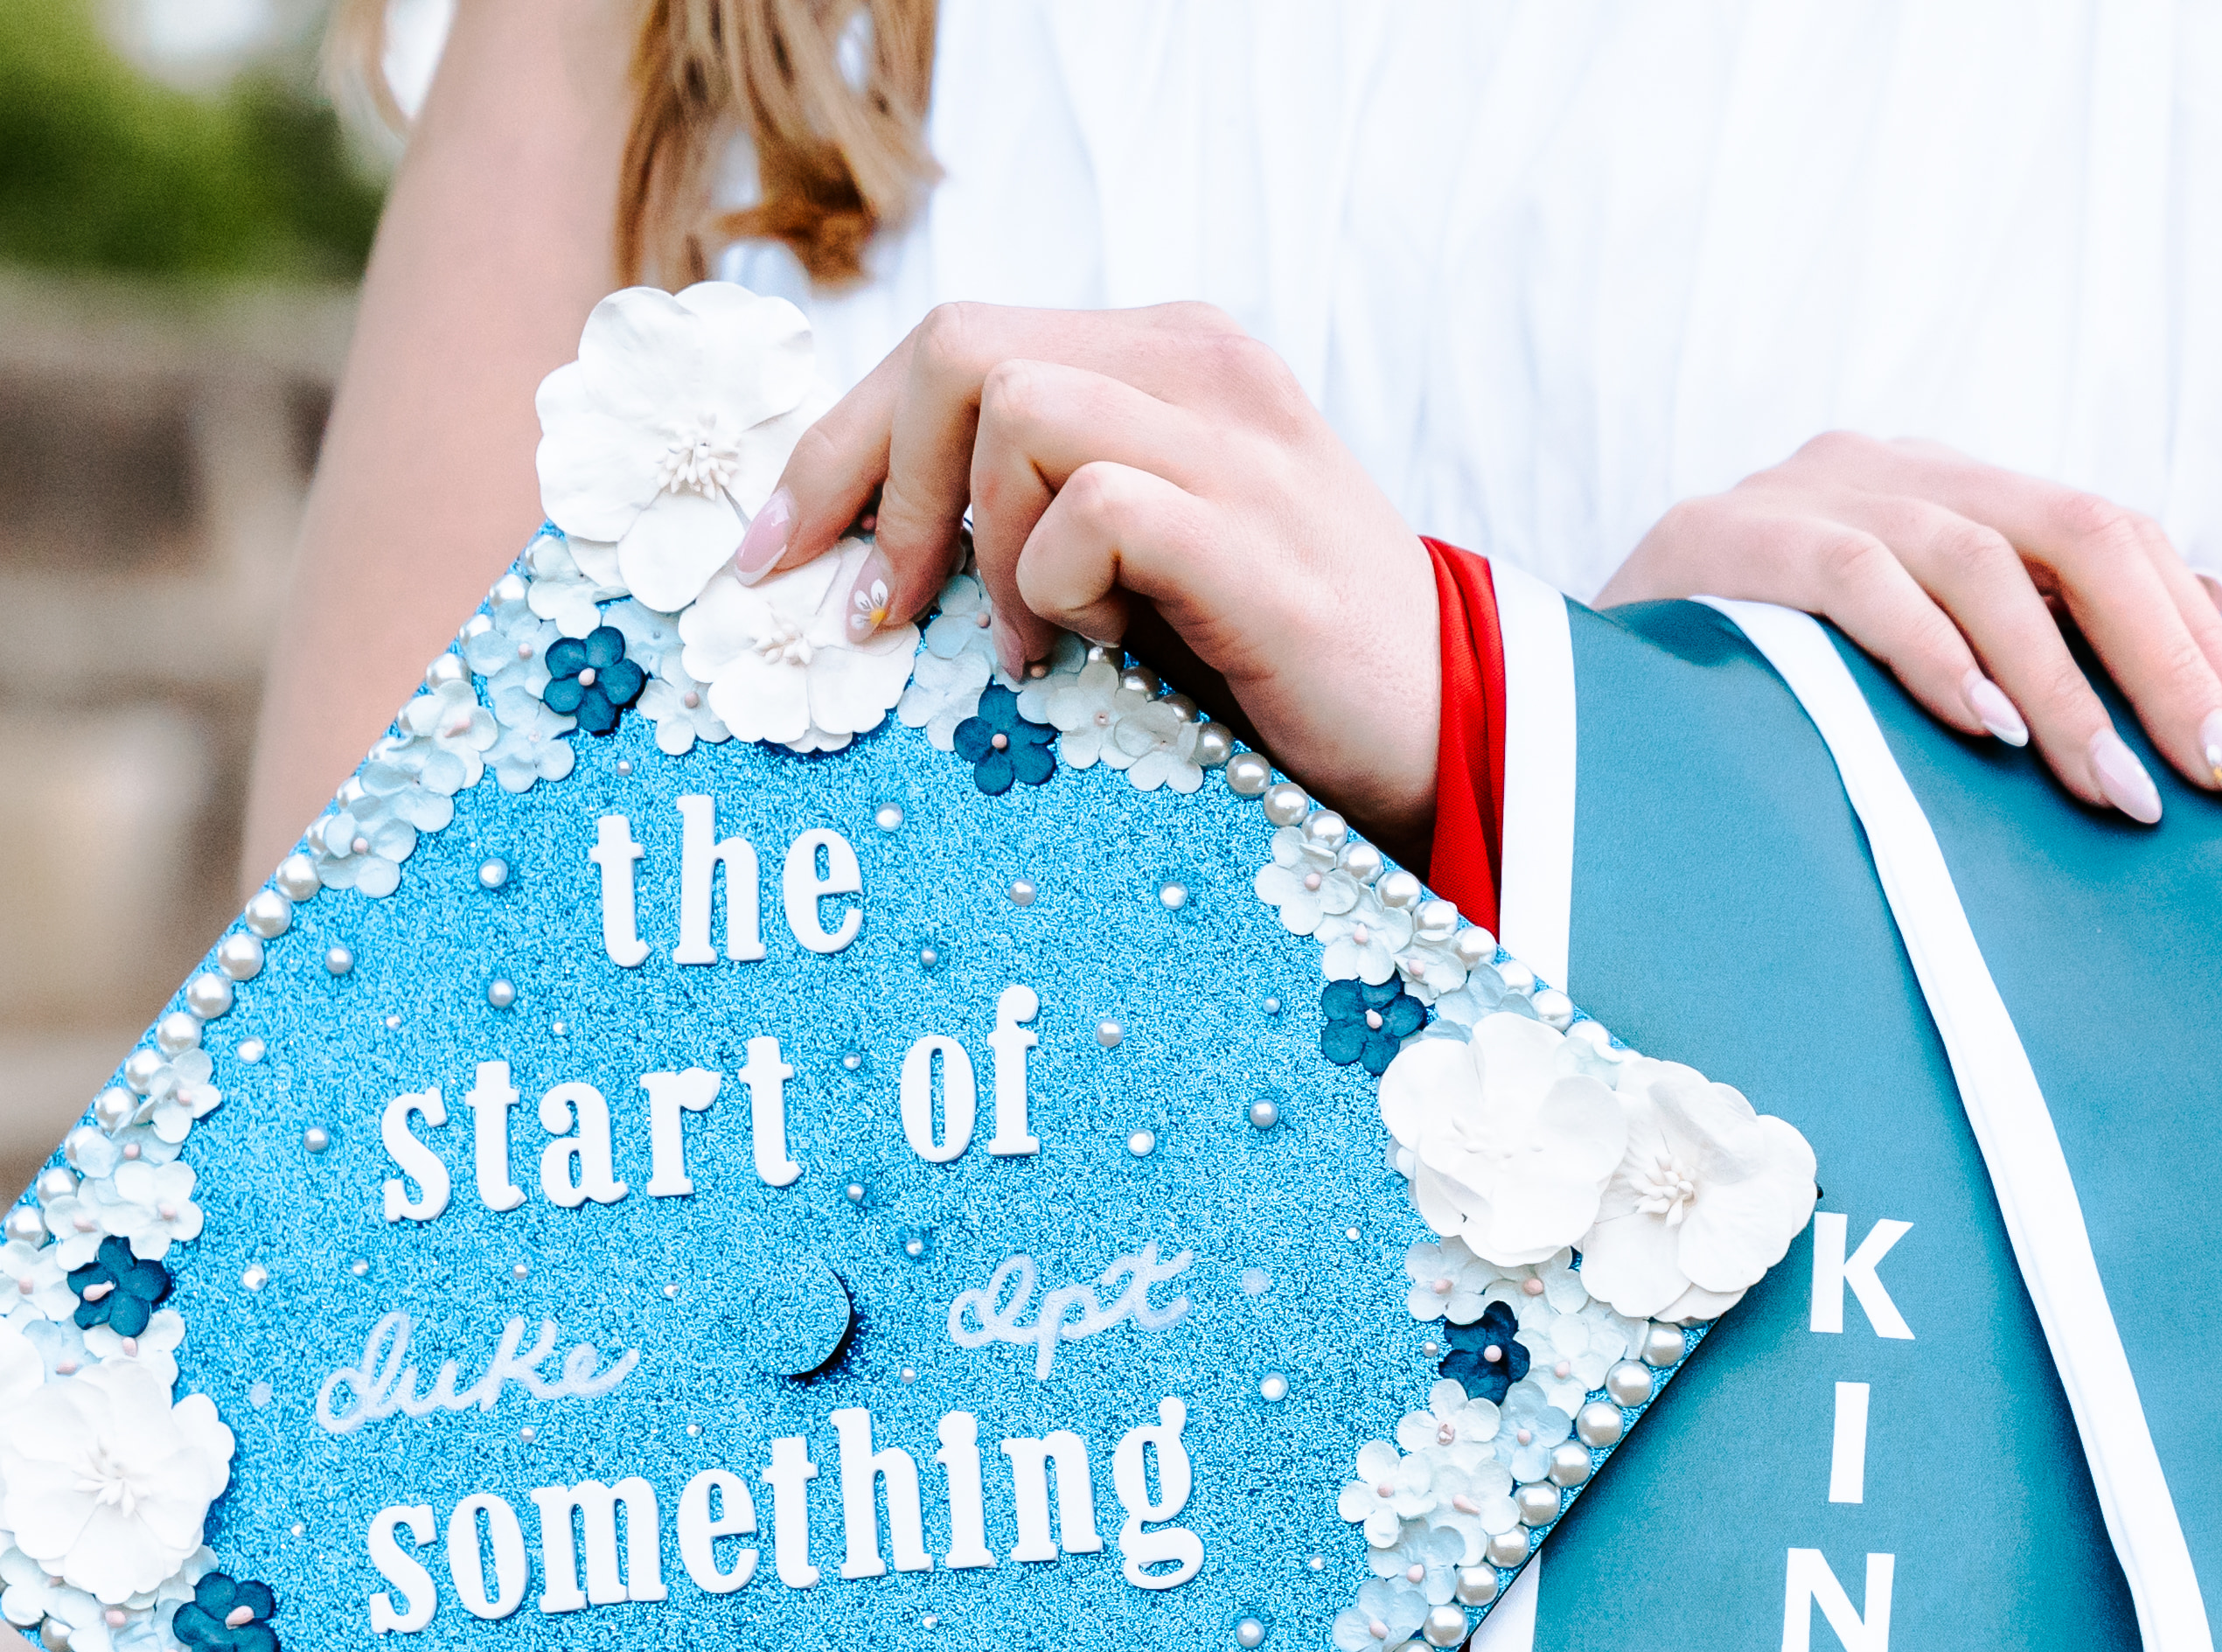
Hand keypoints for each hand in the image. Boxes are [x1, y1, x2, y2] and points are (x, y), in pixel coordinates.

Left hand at [735, 302, 1444, 849]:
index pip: (953, 343)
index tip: (777, 556)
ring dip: (987, 541)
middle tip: (881, 616)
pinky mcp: (1251, 535)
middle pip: (958, 349)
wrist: (1444, 737)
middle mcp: (1200, 365)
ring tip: (1046, 642)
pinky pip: (1088, 509)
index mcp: (1166, 356)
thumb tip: (857, 539)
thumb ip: (1029, 507)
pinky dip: (1059, 588)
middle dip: (875, 485)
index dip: (838, 448)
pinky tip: (1104, 652)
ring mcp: (1235, 442)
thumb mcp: (1134, 558)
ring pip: (1014, 405)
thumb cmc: (1268, 664)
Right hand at [1600, 435, 2221, 823]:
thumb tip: (2202, 638)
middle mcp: (1891, 467)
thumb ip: (2034, 646)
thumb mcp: (1910, 670)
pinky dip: (1939, 659)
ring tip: (2120, 792)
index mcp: (1944, 489)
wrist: (1549, 690)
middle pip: (2078, 534)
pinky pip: (1864, 583)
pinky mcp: (1730, 536)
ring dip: (2068, 689)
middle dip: (2168, 661)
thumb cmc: (1756, 703)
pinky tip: (1994, 735)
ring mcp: (1807, 492)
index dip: (2201, 634)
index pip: (2111, 536)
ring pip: (1984, 563)